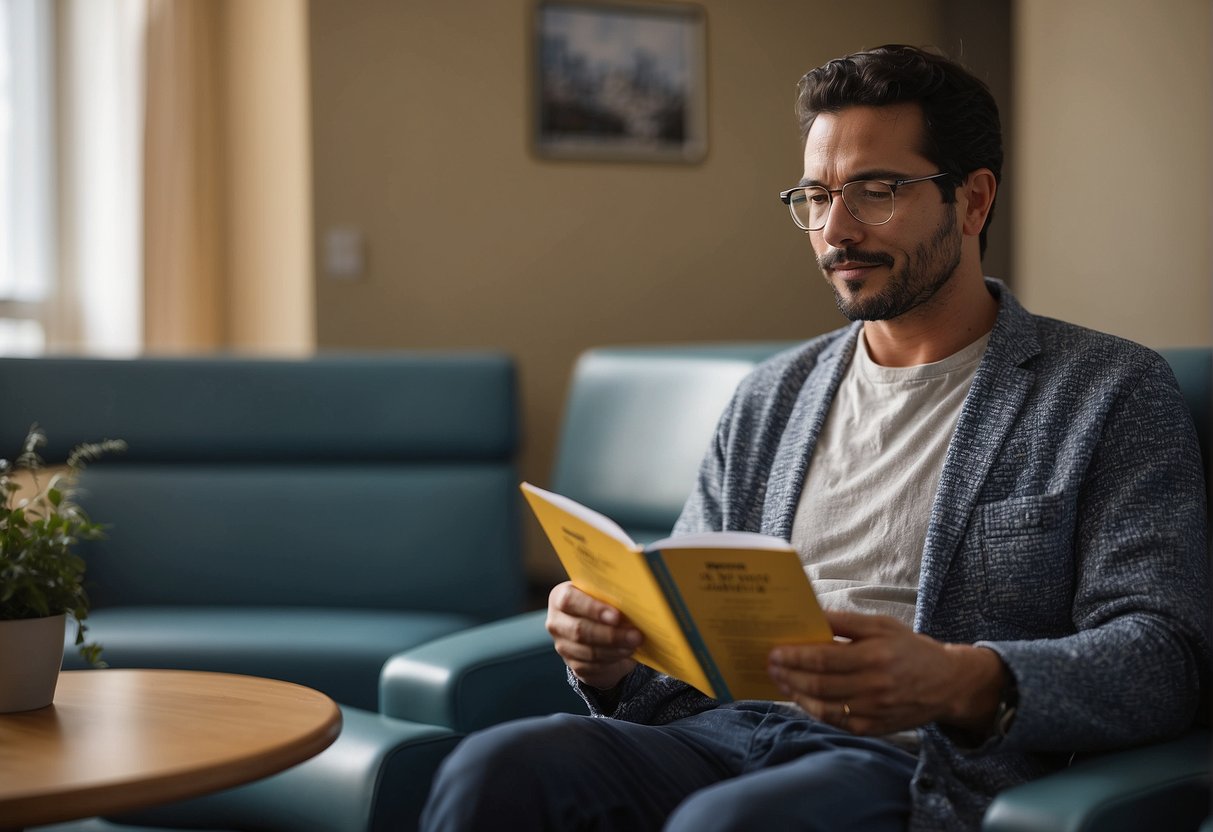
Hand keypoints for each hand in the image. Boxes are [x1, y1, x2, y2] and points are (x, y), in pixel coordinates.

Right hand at [546, 581, 641, 690]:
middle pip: (579, 630)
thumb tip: (632, 606)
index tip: (617, 616)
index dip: (593, 608)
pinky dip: (612, 660)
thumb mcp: (603, 595)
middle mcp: (556, 621)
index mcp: (560, 597)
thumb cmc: (601, 605)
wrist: (596, 628)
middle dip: (610, 635)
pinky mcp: (572, 664)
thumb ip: (610, 596)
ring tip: (634, 644)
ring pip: (587, 651)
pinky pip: (592, 666)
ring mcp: (562, 645)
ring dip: (615, 650)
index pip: (569, 600)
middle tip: (635, 635)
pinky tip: (627, 654)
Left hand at [766, 610, 1005, 735]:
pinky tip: (801, 697)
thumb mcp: (882, 626)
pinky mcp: (873, 729)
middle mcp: (874, 687)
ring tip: (780, 681)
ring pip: (822, 707)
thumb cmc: (909, 649)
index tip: (775, 652)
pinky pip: (835, 721)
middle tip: (770, 665)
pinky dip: (813, 710)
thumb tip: (811, 616)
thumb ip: (845, 622)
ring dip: (795, 694)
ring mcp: (873, 712)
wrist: (946, 684)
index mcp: (875, 656)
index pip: (823, 658)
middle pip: (818, 684)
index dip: (795, 656)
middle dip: (789, 674)